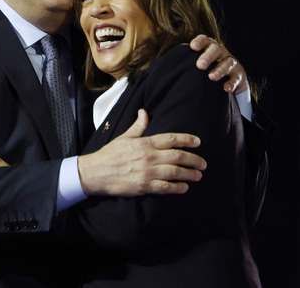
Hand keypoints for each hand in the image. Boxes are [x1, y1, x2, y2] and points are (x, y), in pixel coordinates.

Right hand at [77, 109, 206, 196]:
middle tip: (203, 163)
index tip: (198, 142)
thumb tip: (144, 112)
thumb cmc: (110, 154)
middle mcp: (148, 156)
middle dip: (194, 159)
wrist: (95, 172)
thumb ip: (138, 126)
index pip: (171, 139)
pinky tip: (184, 188)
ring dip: (189, 174)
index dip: (187, 140)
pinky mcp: (143, 186)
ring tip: (198, 176)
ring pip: (174, 172)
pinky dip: (177, 188)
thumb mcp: (124, 137)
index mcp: (145, 143)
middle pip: (177, 156)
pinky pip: (165, 187)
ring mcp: (146, 172)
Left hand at [189, 34, 247, 93]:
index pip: (205, 40)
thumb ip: (184, 61)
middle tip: (199, 65)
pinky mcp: (239, 75)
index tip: (192, 47)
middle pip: (216, 50)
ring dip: (219, 70)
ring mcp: (231, 63)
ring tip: (211, 77)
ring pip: (228, 63)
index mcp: (209, 47)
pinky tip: (225, 89)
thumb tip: (165, 62)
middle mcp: (221, 52)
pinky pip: (236, 78)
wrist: (228, 79)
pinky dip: (231, 83)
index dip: (199, 42)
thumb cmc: (207, 69)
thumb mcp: (197, 63)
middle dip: (208, 56)